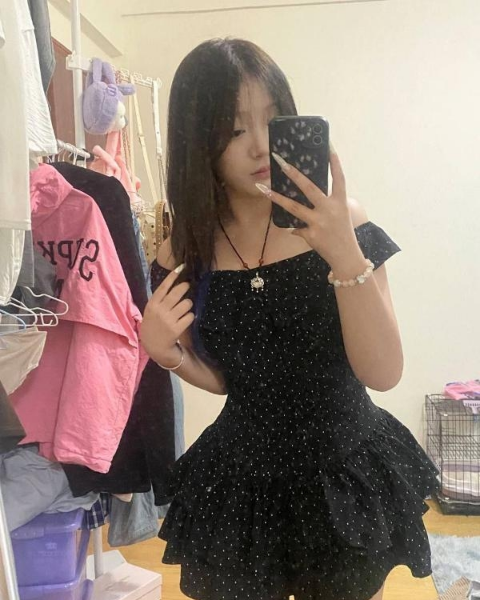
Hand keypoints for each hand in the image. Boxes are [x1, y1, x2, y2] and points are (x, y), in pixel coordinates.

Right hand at [139, 267, 193, 363]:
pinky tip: (186, 319)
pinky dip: (190, 316)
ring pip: (186, 303)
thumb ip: (160, 299)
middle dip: (185, 287)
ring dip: (188, 304)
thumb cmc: (153, 326)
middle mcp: (160, 310)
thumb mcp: (151, 311)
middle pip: (177, 292)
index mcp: (152, 304)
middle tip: (188, 286)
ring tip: (185, 308)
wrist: (154, 347)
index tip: (180, 268)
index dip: (172, 277)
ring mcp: (168, 320)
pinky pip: (190, 316)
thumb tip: (174, 284)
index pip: (163, 287)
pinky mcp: (176, 329)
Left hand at [257, 146, 358, 265]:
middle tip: (280, 161)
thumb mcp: (340, 214)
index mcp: (340, 202)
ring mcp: (319, 222)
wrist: (346, 257)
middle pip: (309, 188)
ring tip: (262, 188)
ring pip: (293, 207)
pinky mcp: (311, 235)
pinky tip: (286, 228)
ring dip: (276, 197)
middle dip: (294, 174)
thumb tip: (305, 192)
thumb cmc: (342, 233)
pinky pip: (295, 228)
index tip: (327, 145)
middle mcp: (330, 210)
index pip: (338, 177)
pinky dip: (292, 228)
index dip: (334, 161)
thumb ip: (327, 203)